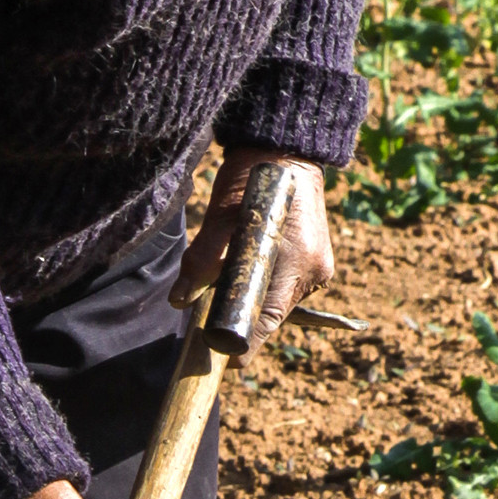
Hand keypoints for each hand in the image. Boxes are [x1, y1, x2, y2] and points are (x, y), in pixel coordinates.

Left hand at [171, 148, 333, 347]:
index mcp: (296, 265)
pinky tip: (249, 267)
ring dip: (253, 299)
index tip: (218, 351)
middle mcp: (313, 272)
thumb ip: (201, 261)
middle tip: (211, 317)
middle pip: (272, 317)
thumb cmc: (252, 178)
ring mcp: (318, 267)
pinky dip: (264, 285)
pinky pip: (285, 287)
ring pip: (277, 303)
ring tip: (229, 280)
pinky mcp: (316, 260)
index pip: (267, 323)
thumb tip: (179, 300)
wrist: (286, 147)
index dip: (240, 341)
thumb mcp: (221, 218)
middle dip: (242, 318)